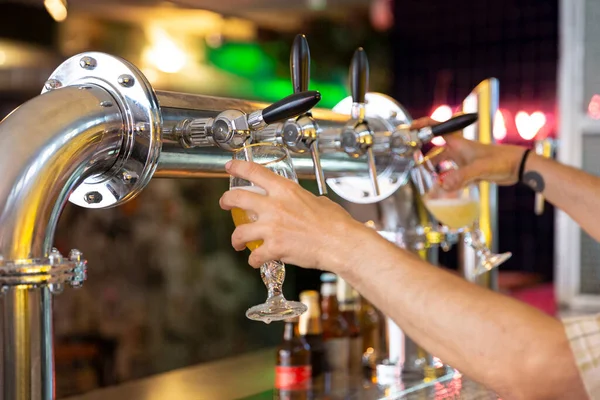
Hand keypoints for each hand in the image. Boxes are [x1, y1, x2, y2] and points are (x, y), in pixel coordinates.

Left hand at [219, 160, 372, 270]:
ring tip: (238, 242)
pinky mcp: (274, 248)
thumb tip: (305, 204)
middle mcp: (274, 206)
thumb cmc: (336, 223)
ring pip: (239, 232)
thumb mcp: (319, 201)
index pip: (254, 172)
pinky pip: (255, 255)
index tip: (230, 167)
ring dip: (236, 238)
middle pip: (237, 198)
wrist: (341, 243)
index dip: (237, 167)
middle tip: (225, 203)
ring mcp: (272, 228)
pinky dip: (254, 260)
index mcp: (285, 190)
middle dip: (226, 201)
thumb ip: (304, 201)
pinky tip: (257, 260)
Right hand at [411, 117, 526, 190]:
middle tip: (413, 163)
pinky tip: (443, 190)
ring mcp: (464, 160)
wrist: (519, 167)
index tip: (409, 128)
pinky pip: (452, 175)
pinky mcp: (469, 170)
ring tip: (426, 181)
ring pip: (443, 164)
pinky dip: (446, 181)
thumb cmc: (502, 161)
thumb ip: (461, 177)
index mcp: (459, 143)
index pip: (437, 127)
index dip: (422, 125)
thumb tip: (443, 185)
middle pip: (436, 149)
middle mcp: (459, 149)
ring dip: (434, 171)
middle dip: (424, 156)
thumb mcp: (480, 169)